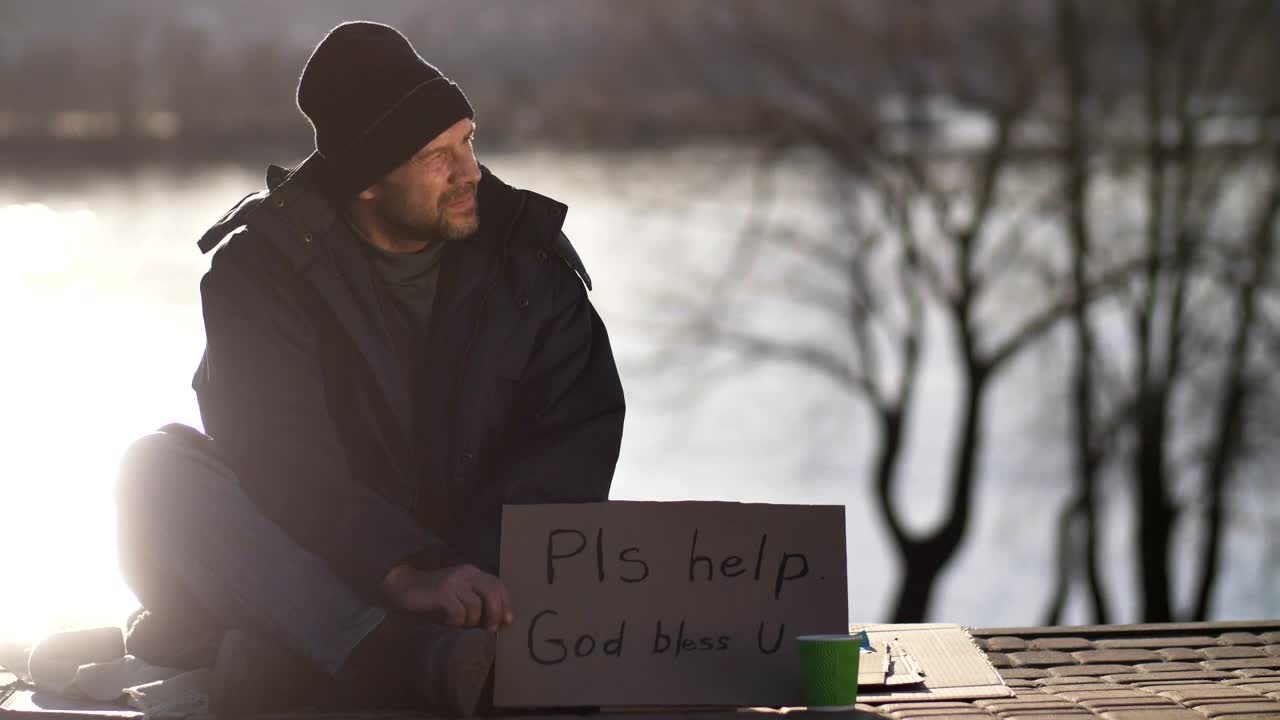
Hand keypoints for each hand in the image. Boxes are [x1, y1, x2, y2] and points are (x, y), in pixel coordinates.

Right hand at [381, 563, 513, 630]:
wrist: (404, 586)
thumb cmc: (434, 596)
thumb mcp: (458, 595)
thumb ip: (476, 601)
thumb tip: (497, 621)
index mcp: (473, 573)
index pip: (498, 585)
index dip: (506, 603)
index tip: (508, 622)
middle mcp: (466, 574)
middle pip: (492, 592)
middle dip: (495, 614)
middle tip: (490, 629)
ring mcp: (454, 582)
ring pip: (476, 606)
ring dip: (472, 622)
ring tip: (462, 626)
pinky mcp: (442, 593)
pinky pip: (459, 613)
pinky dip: (457, 623)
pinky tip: (449, 624)